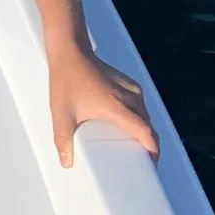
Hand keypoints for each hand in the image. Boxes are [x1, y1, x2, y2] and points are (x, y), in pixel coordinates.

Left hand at [49, 44, 156, 166]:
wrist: (70, 49)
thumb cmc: (66, 79)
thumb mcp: (61, 112)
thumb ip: (62, 139)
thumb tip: (66, 163)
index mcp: (116, 106)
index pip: (145, 131)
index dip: (152, 150)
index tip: (150, 165)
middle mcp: (129, 97)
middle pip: (149, 127)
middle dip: (150, 146)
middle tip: (141, 163)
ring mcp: (131, 89)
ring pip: (146, 116)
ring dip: (145, 132)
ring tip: (136, 147)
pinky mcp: (129, 83)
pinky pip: (141, 106)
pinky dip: (141, 119)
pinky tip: (130, 126)